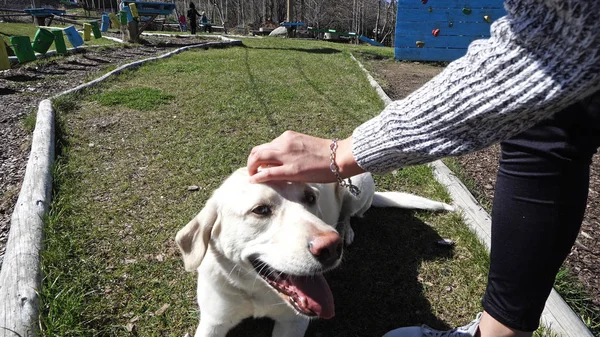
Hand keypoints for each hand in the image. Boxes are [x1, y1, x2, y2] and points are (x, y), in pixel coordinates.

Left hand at [247, 131, 363, 182]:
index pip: (266, 146)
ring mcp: (286, 155)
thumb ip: (290, 151)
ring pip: (258, 158)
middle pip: (257, 151)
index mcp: (288, 137)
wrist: (339, 157)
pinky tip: (253, 180)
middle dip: (251, 162)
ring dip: (251, 168)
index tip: (260, 165)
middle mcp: (284, 143)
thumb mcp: (304, 146)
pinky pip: (267, 172)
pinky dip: (257, 176)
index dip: (260, 156)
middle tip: (252, 171)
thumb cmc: (326, 154)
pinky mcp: (290, 170)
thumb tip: (278, 162)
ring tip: (252, 176)